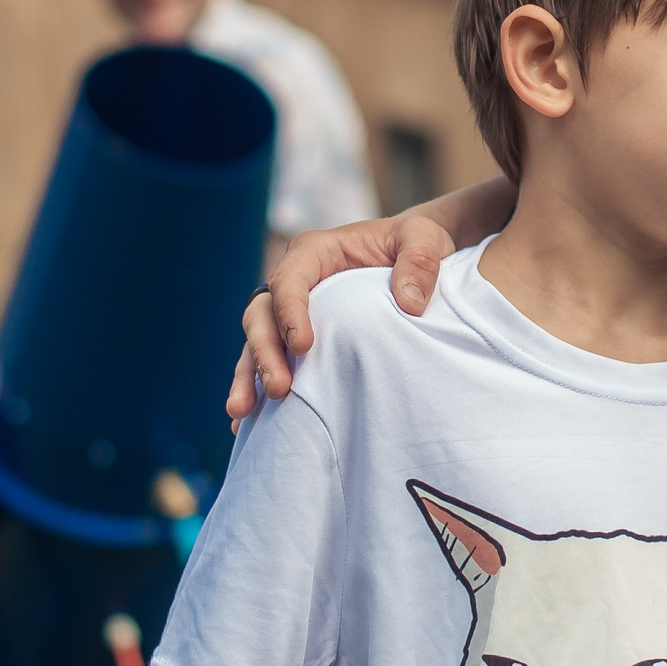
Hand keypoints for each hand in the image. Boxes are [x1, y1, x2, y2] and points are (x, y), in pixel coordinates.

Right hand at [225, 209, 455, 418]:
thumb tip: (408, 304)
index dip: (290, 313)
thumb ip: (419, 261)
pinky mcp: (298, 338)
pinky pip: (272, 362)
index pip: (290, 281)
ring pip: (257, 342)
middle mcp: (294, 280)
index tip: (303, 346)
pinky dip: (259, 389)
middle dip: (264, 353)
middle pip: (262, 315)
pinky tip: (250, 425)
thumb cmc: (416, 241)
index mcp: (315, 252)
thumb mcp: (424, 239)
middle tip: (279, 390)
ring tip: (242, 413)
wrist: (419, 255)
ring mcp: (292, 311)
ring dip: (249, 377)